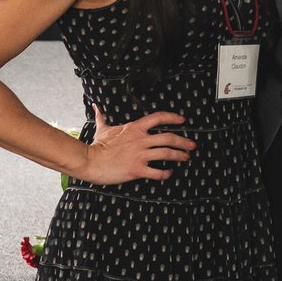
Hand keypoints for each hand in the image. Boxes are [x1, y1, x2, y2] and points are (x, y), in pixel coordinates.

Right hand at [74, 105, 196, 183]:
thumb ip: (102, 117)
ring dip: (179, 155)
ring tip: (186, 157)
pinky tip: (169, 173)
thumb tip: (96, 106)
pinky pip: (156, 172)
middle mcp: (141, 140)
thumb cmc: (96, 145)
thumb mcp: (103, 128)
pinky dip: (165, 173)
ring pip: (166, 153)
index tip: (182, 120)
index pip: (159, 118)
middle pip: (169, 138)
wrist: (89, 161)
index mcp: (135, 128)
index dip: (173, 117)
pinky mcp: (136, 169)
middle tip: (192, 145)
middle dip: (183, 141)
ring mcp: (140, 154)